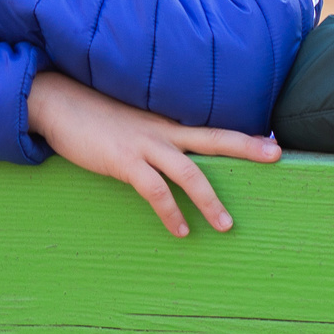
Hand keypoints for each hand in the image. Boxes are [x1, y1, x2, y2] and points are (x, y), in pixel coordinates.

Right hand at [24, 71, 279, 237]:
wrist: (56, 102)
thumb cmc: (92, 114)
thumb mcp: (129, 119)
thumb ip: (152, 132)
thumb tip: (169, 151)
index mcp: (166, 120)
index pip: (212, 126)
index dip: (243, 135)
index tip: (272, 142)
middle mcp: (162, 130)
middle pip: (215, 138)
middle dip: (247, 148)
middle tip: (277, 156)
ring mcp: (144, 144)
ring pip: (190, 172)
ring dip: (211, 201)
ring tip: (226, 226)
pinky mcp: (123, 161)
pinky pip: (154, 191)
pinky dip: (170, 212)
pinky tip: (179, 230)